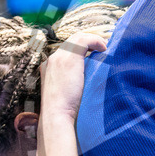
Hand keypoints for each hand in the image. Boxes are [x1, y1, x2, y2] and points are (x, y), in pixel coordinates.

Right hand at [35, 28, 109, 155]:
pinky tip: (104, 48)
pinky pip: (83, 40)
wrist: (57, 117)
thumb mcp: (68, 96)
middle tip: (104, 47)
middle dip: (88, 41)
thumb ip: (74, 85)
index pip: (66, 51)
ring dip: (93, 40)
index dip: (82, 49)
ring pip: (77, 38)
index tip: (96, 53)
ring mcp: (58, 58)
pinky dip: (95, 41)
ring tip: (106, 48)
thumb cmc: (65, 113)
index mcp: (49, 68)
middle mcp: (52, 60)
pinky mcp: (68, 58)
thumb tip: (90, 84)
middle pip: (71, 41)